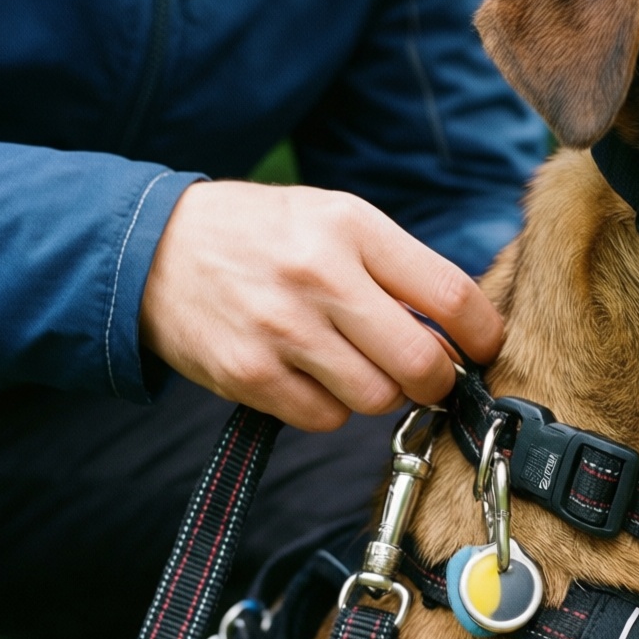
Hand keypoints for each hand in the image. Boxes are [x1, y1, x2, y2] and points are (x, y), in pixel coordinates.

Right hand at [139, 181, 500, 429]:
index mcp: (352, 228)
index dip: (483, 334)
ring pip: (376, 398)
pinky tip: (312, 375)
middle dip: (438, 380)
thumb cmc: (266, 236)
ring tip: (357, 364)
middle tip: (429, 375)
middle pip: (421, 362)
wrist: (154, 248)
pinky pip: (325, 419)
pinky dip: (331, 408)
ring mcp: (282, 328)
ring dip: (379, 392)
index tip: (484, 347)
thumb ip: (399, 268)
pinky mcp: (249, 373)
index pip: (451, 295)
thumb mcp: (336, 219)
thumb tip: (463, 331)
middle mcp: (319, 276)